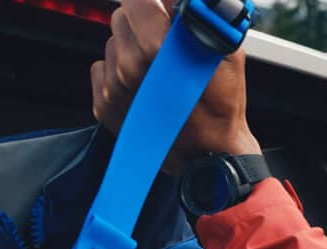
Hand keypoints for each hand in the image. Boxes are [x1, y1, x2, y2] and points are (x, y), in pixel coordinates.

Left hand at [91, 0, 260, 173]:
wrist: (212, 156)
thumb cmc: (222, 106)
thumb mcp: (225, 50)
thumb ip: (200, 14)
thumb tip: (180, 2)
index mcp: (156, 48)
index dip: (150, 2)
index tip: (160, 9)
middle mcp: (129, 67)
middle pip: (121, 18)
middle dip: (142, 26)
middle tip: (166, 48)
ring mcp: (114, 89)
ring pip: (112, 45)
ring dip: (131, 52)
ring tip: (158, 75)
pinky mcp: (104, 107)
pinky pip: (101, 71)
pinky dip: (118, 75)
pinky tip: (143, 90)